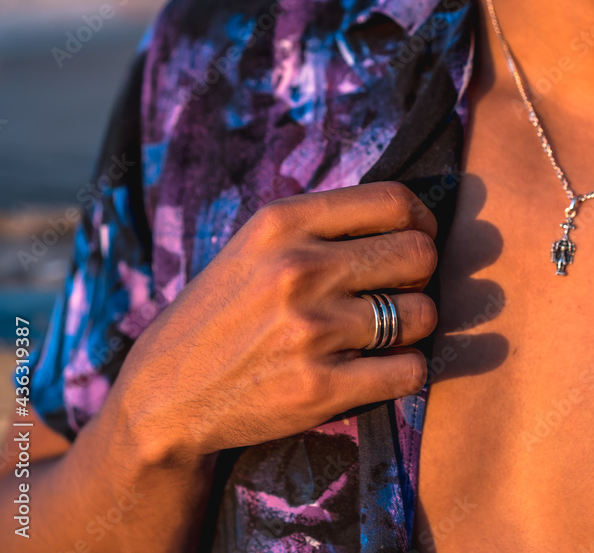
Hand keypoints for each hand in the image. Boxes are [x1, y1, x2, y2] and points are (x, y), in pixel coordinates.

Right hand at [113, 182, 438, 464]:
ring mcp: (310, 329)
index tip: (417, 240)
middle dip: (420, 277)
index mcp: (283, 222)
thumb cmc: (224, 315)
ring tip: (383, 335)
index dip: (422, 222)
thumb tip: (410, 218)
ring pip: (423, 314)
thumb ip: (323, 226)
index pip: (395, 201)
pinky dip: (404, 372)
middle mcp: (298, 268)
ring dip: (413, 328)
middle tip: (398, 294)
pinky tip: (377, 370)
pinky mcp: (321, 387)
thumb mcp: (256, 247)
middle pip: (420, 255)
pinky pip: (411, 369)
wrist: (167, 397)